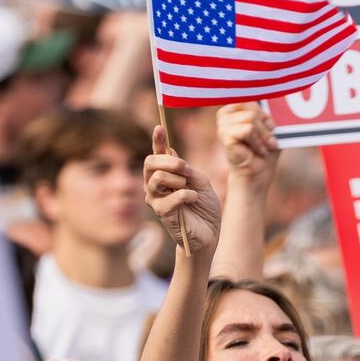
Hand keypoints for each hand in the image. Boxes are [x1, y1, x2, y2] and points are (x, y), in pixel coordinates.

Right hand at [145, 125, 222, 254]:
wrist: (209, 234)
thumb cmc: (204, 208)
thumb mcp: (200, 182)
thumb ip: (186, 168)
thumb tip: (171, 152)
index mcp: (166, 175)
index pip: (157, 154)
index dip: (157, 140)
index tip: (160, 126)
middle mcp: (155, 185)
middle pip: (150, 163)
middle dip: (170, 161)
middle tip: (186, 168)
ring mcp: (156, 199)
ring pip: (157, 178)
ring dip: (178, 179)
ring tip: (189, 188)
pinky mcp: (162, 213)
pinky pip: (172, 196)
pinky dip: (186, 195)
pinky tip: (192, 200)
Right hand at [217, 103, 278, 182]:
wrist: (258, 173)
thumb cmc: (264, 149)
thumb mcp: (269, 126)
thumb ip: (266, 111)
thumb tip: (273, 93)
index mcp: (234, 107)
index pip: (253, 100)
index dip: (265, 116)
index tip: (271, 129)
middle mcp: (224, 113)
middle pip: (252, 108)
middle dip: (265, 127)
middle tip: (270, 142)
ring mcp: (222, 124)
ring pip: (251, 118)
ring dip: (263, 136)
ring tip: (263, 147)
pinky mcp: (224, 135)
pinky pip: (248, 129)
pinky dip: (257, 142)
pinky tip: (258, 151)